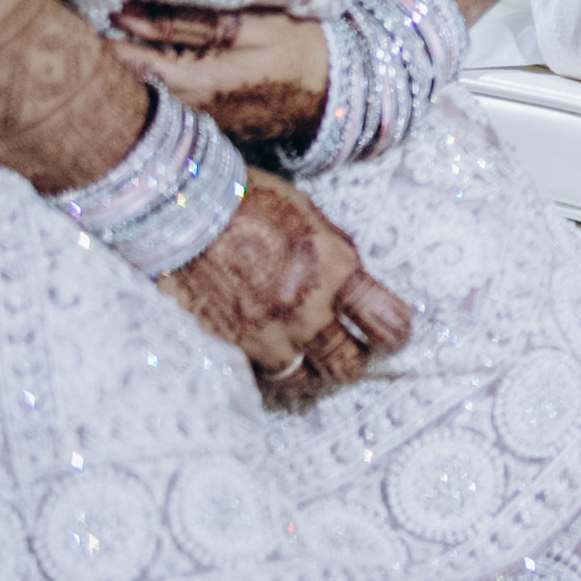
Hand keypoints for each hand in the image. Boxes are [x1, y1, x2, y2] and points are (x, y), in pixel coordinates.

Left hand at [112, 1, 328, 155]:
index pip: (117, 64)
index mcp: (189, 85)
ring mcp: (193, 126)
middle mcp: (183, 115)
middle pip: (120, 84)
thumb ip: (185, 22)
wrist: (341, 94)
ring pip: (139, 96)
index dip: (94, 35)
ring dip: (126, 67)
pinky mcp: (203, 128)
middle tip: (92, 14)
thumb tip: (126, 11)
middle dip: (103, 51)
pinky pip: (161, 104)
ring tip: (120, 31)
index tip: (84, 7)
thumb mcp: (248, 25)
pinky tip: (155, 58)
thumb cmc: (300, 50)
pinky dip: (150, 81)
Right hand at [162, 172, 413, 408]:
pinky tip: (266, 355)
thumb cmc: (250, 199)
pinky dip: (266, 369)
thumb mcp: (311, 216)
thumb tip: (352, 278)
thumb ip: (336, 254)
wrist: (184, 209)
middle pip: (348, 365)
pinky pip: (258, 375)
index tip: (393, 335)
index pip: (386, 323)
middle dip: (354, 361)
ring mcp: (265, 334)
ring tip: (307, 361)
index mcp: (335, 271)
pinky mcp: (229, 345)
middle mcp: (305, 311)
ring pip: (302, 381)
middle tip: (351, 353)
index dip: (395, 334)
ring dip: (309, 373)